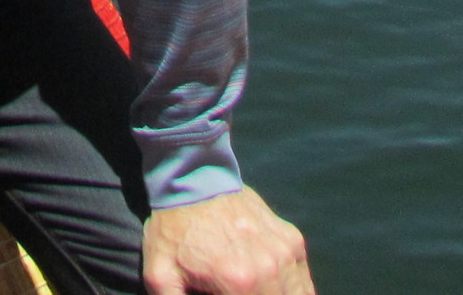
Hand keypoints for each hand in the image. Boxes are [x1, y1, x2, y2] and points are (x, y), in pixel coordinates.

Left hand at [142, 187, 310, 294]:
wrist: (192, 179)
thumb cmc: (173, 229)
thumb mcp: (160, 274)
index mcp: (239, 282)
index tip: (223, 293)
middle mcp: (270, 269)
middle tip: (236, 291)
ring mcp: (286, 252)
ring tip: (256, 290)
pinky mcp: (293, 240)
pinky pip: (303, 278)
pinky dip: (293, 288)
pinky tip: (272, 287)